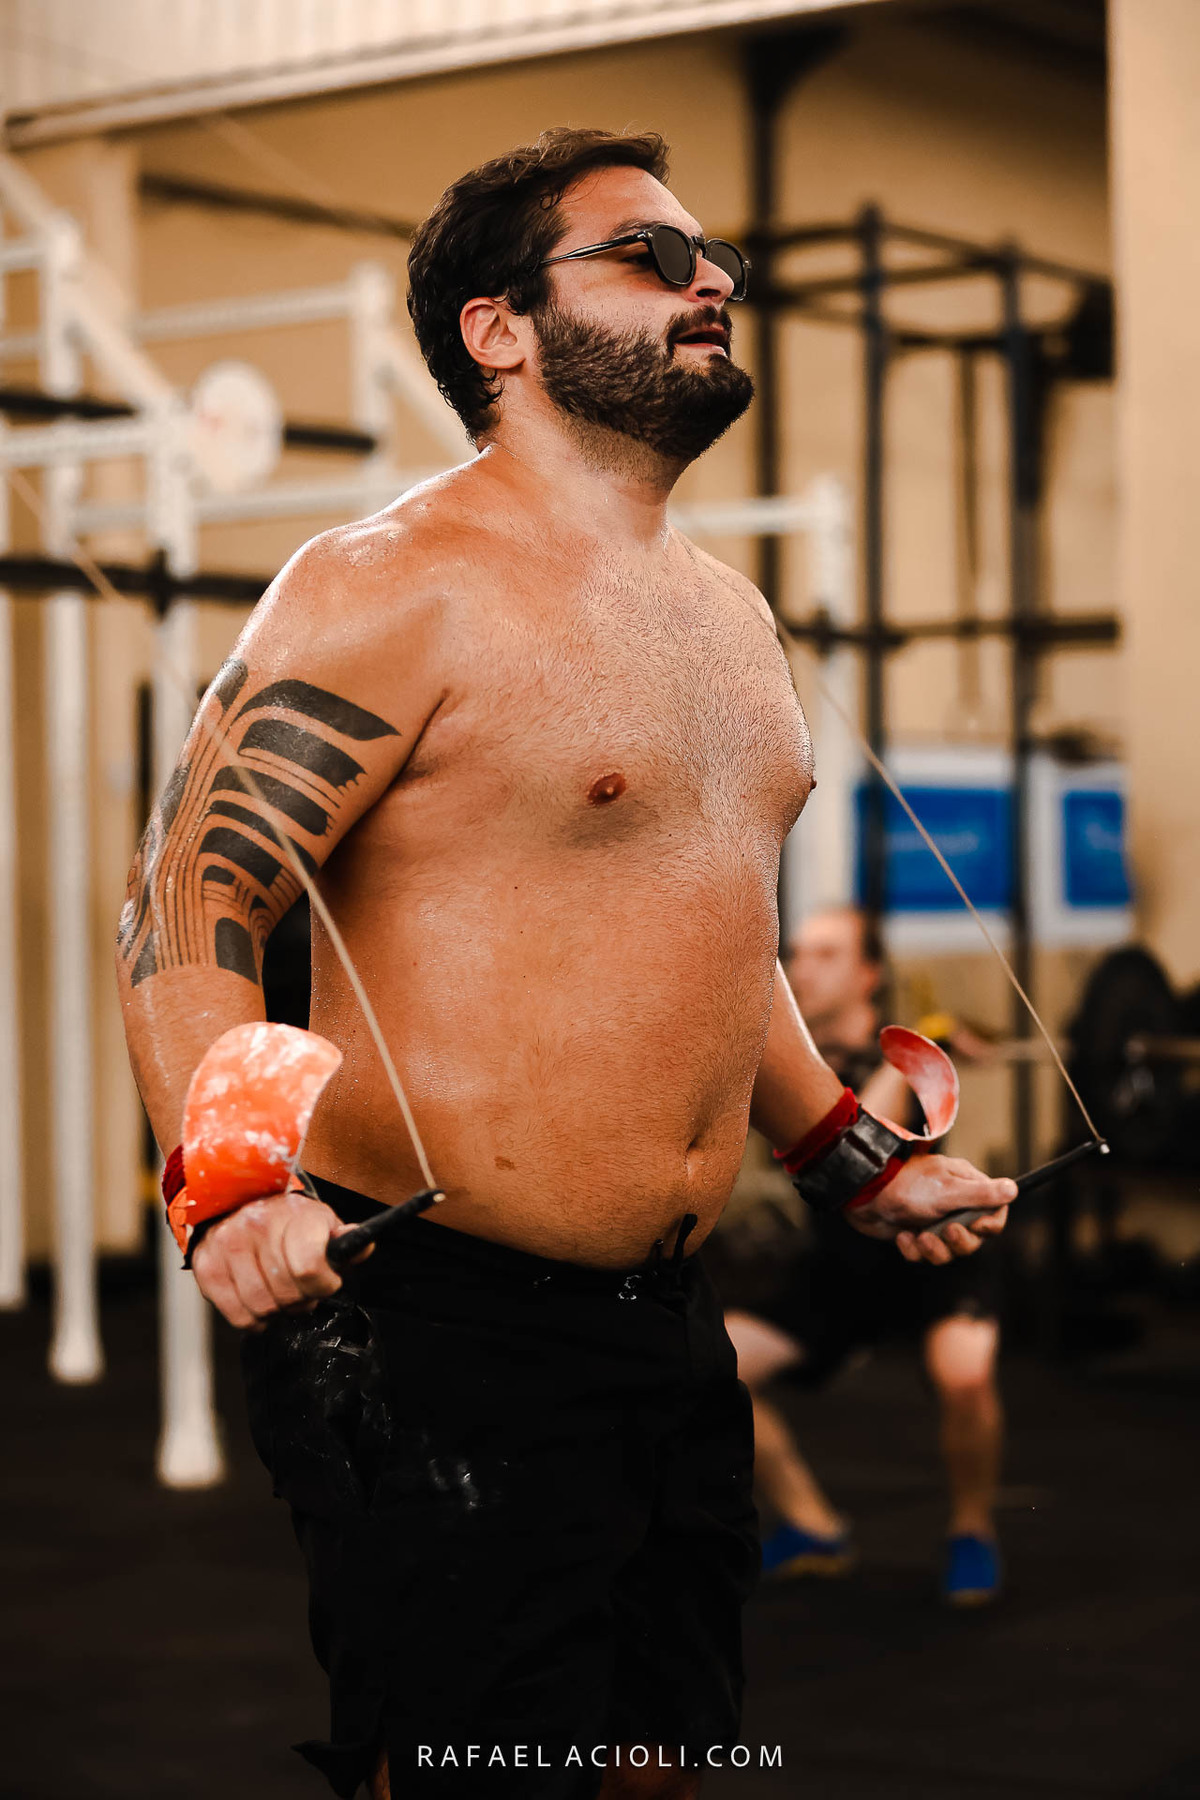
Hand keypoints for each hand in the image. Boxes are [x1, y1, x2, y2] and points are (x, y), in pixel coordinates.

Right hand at [191, 1190, 367, 1328]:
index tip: (325, 1281)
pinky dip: (253, 1319)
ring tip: (279, 1293)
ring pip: (262, 1308)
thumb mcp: (323, 1224)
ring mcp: (228, 1245)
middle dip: (301, 1300)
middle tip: (300, 1288)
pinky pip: (237, 1315)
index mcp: (294, 1215)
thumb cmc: (289, 1222)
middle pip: (286, 1294)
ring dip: (277, 1311)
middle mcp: (257, 1226)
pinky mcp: (206, 1265)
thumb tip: (363, 1244)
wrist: (239, 1202)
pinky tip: (259, 1301)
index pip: (309, 1268)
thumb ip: (346, 1241)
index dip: (323, 1285)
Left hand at [846, 1155, 1015, 1264]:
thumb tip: (1013, 1189)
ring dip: (935, 1250)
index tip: (979, 1226)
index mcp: (965, 1186)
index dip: (990, 1224)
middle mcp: (951, 1204)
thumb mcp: (947, 1189)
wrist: (861, 1194)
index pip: (994, 1212)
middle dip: (960, 1242)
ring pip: (949, 1251)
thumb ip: (981, 1194)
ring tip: (919, 1236)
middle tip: (946, 1232)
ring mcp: (932, 1220)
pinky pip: (923, 1254)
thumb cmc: (906, 1185)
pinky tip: (901, 1236)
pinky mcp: (913, 1234)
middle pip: (974, 1238)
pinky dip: (913, 1249)